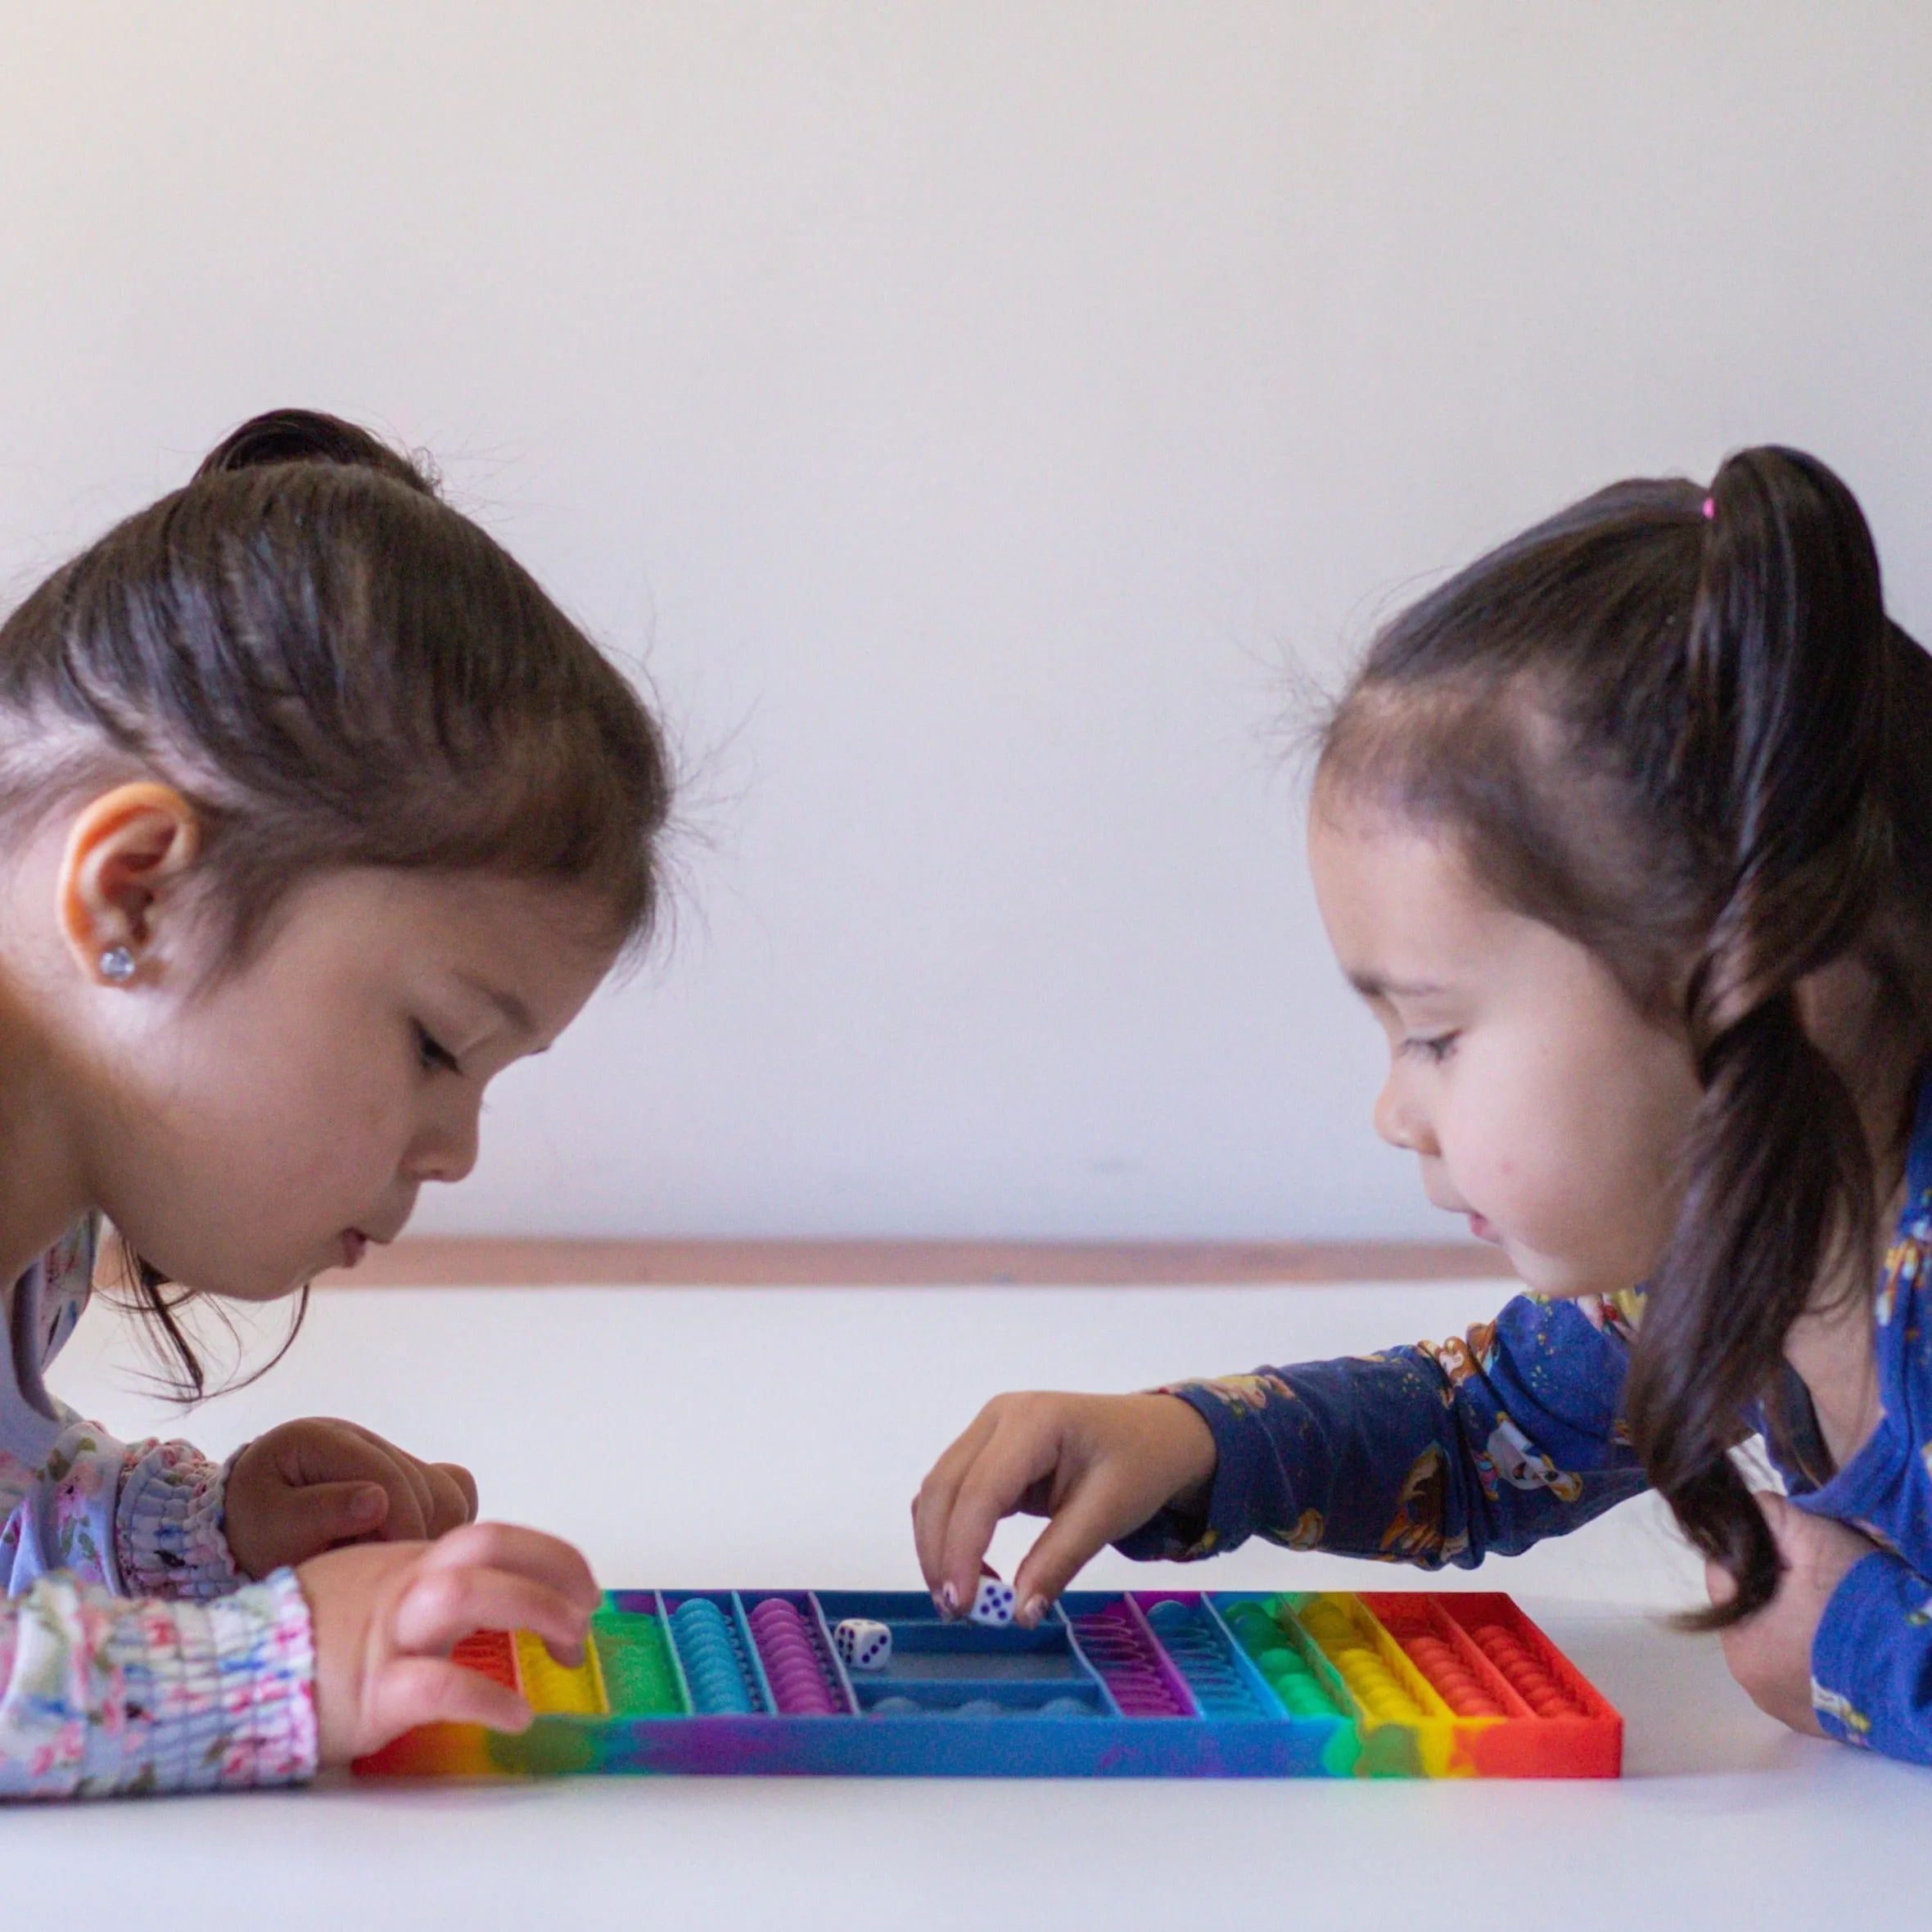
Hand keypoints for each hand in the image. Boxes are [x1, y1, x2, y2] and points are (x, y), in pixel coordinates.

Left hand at [225, 1417, 478, 1578]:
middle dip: (412, 1535)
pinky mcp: (406, 1475)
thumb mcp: (269, 1528)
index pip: (385, 1473)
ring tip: (388, 1567)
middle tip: (387, 1581)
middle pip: (423, 1484)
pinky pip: (450, 1496)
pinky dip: (440, 1525)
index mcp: (322, 1438)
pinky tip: (405, 1552)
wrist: (245, 1528)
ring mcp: (386, 1454)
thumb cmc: (253, 1529)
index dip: (401, 1521)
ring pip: (444, 1491)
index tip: (401, 1572)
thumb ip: (319, 1513)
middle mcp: (361, 1438)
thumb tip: (378, 1502)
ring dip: (428, 1532)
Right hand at [300, 1520, 600, 1763]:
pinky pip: (437, 1686)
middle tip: (584, 1616)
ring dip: (533, 1611)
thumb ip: (423, 1582)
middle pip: (487, 1547)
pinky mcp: (370, 1694)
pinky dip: (487, 1698)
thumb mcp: (369, 1588)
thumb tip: (493, 1586)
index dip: (549, 1555)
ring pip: (466, 1595)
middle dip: (552, 1571)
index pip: (491, 1536)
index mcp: (407, 1564)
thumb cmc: (305, 1641)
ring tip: (568, 1650)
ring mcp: (385, 1636)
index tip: (583, 1587)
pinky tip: (517, 1715)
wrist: (221, 1677)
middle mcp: (402, 1588)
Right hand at [912, 1391, 1216, 1626]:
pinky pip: (955, 1496)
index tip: (964, 1604)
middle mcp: (997, 1419)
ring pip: (939, 1492)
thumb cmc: (1140, 1465)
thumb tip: (1018, 1613)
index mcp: (1032, 1421)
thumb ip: (1059, 1560)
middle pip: (944, 1487)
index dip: (963, 1548)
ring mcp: (988, 1434)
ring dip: (940, 1547)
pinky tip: (972, 1573)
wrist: (1157, 1434)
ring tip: (965, 1601)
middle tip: (957, 1612)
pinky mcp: (988, 1455)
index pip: (980, 1489)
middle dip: (940, 1552)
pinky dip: (952, 1536)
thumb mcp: (1108, 1513)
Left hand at [1706, 1491, 1874, 1734]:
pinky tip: (1846, 1642)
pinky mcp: (1816, 1722)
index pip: (1727, 1578)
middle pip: (1752, 1612)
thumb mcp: (1816, 1538)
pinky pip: (1804, 1675)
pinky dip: (1818, 1655)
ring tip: (1837, 1612)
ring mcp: (1784, 1707)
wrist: (1925, 1673)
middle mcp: (1753, 1683)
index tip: (1793, 1553)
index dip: (1757, 1554)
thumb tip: (1749, 1506)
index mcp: (1741, 1642)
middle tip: (1822, 1582)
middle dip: (1777, 1590)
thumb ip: (1771, 1514)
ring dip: (1799, 1624)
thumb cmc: (1863, 1603)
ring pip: (1777, 1643)